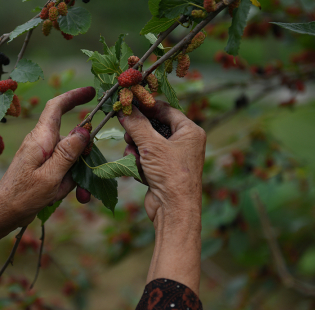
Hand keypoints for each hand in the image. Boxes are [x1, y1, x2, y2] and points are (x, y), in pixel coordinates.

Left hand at [0, 87, 95, 227]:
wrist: (1, 215)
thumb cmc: (22, 196)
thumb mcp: (51, 176)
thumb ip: (68, 152)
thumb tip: (84, 130)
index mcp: (40, 139)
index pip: (56, 107)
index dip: (74, 96)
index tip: (91, 92)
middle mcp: (41, 142)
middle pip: (71, 139)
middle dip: (83, 160)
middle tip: (87, 182)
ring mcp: (41, 155)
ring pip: (70, 158)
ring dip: (75, 177)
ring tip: (71, 196)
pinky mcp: (41, 167)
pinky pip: (62, 170)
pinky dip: (67, 183)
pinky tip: (62, 197)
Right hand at [118, 100, 205, 223]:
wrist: (174, 210)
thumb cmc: (171, 174)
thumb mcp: (152, 145)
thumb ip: (137, 124)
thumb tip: (124, 108)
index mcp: (190, 131)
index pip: (166, 110)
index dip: (146, 107)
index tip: (128, 104)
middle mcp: (183, 143)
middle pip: (153, 127)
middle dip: (138, 132)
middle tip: (126, 132)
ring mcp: (172, 157)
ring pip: (146, 143)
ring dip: (136, 149)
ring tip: (134, 156)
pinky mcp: (162, 170)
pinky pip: (145, 158)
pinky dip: (138, 162)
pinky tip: (137, 169)